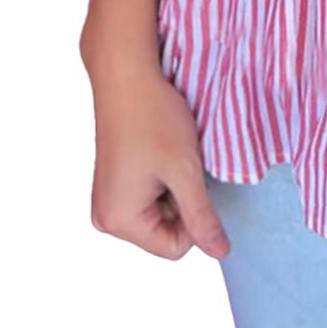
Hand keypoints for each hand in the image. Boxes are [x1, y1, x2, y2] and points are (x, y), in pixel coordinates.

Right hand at [86, 55, 231, 261]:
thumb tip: (220, 252)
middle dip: (182, 201)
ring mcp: (107, 199)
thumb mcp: (185, 171)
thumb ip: (202, 217)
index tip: (193, 180)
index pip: (175, 248)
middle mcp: (106, 217)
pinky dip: (163, 178)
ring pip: (160, 212)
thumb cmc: (153, 118)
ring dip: (174, 187)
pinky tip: (160, 151)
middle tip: (180, 164)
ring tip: (169, 154)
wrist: (126, 75)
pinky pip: (148, 196)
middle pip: (165, 232)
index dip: (195, 218)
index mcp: (119, 221)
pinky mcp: (112, 182)